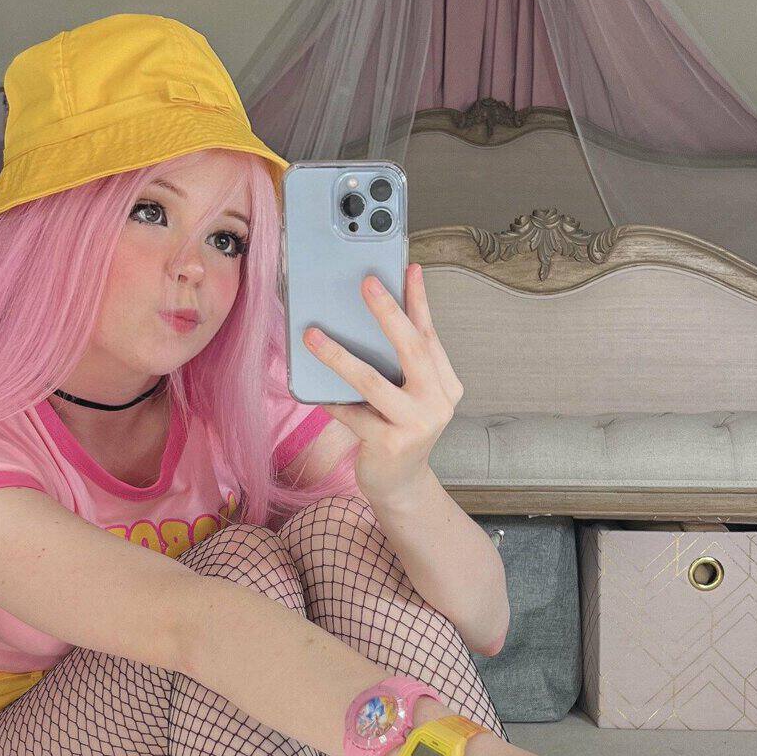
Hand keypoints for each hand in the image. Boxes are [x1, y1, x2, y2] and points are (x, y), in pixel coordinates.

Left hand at [303, 262, 463, 502]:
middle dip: (388, 312)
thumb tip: (363, 322)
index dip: (419, 301)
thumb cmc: (398, 433)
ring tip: (313, 336)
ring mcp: (417, 424)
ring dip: (339, 356)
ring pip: (373, 381)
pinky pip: (352, 413)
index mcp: (446, 385)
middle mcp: (438, 402)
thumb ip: (398, 366)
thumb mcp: (407, 397)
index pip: (430, 335)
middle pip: (412, 349)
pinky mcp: (390, 443)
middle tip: (367, 283)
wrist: (401, 486)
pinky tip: (310, 388)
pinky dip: (330, 400)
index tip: (410, 268)